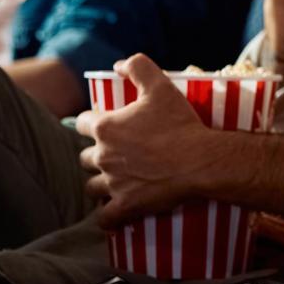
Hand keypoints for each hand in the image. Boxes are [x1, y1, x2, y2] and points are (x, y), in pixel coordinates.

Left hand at [74, 54, 212, 228]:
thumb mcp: (161, 86)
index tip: (106, 125)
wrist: (201, 160)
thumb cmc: (180, 123)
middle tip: (117, 153)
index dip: (92, 122)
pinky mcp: (126, 206)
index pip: (82, 123)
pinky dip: (107, 217)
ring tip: (116, 180)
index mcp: (106, 127)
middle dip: (97, 155)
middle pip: (85, 157)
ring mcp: (113, 184)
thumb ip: (137, 67)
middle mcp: (103, 156)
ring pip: (92, 187)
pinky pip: (105, 218)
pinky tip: (113, 213)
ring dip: (101, 183)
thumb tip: (118, 65)